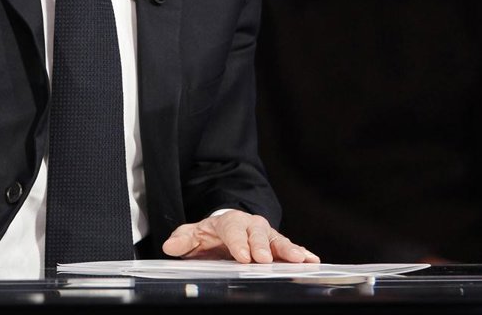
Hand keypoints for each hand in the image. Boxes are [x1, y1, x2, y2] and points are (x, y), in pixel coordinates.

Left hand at [163, 211, 319, 263]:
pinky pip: (290, 247)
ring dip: (287, 249)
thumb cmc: (212, 233)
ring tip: (298, 259)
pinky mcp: (276, 244)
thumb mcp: (194, 234)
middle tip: (264, 259)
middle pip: (257, 232)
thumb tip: (170, 246)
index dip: (238, 243)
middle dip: (261, 245)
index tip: (242, 257)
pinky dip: (301, 252)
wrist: (228, 226)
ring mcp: (265, 234)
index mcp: (229, 222)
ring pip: (277, 239)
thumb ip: (183, 239)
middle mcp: (250, 225)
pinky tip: (311, 259)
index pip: (233, 230)